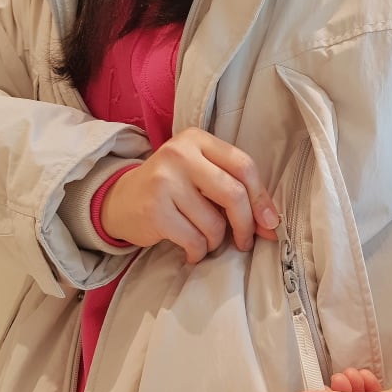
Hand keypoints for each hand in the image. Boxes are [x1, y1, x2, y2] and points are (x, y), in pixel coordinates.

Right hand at [100, 127, 278, 262]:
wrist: (120, 200)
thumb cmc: (172, 190)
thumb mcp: (201, 176)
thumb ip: (234, 191)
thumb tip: (271, 224)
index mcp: (197, 140)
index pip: (243, 166)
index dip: (262, 197)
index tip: (269, 222)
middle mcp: (180, 154)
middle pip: (234, 194)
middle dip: (245, 225)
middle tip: (244, 242)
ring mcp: (164, 181)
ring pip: (214, 223)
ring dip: (216, 242)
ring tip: (205, 241)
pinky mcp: (154, 210)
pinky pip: (194, 240)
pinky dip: (198, 252)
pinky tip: (191, 251)